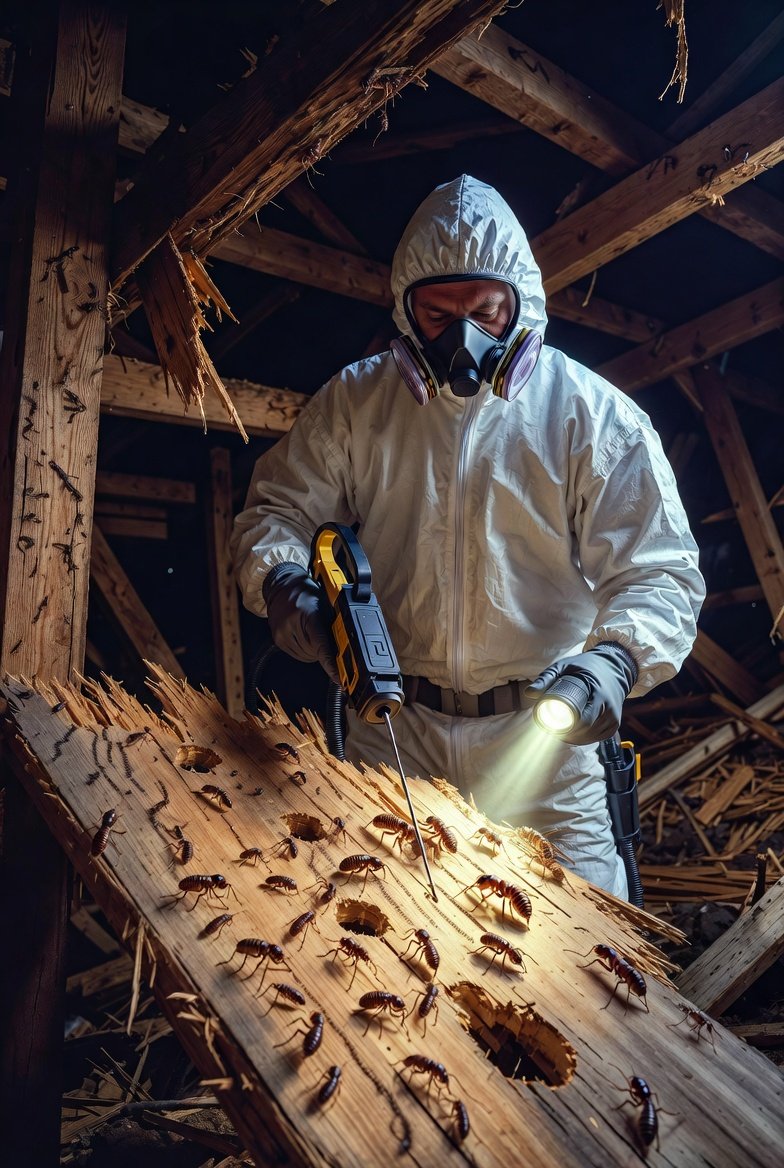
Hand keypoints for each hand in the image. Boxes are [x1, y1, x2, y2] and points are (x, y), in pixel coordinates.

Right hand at [262, 563, 339, 683]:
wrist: (282, 587)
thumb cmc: (307, 594)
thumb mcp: (326, 604)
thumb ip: (335, 624)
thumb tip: (349, 647)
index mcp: (309, 615)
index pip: (322, 646)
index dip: (332, 664)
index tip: (340, 679)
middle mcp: (293, 625)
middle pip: (315, 653)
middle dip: (324, 649)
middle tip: (325, 635)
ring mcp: (283, 634)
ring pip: (307, 656)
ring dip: (314, 650)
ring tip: (313, 632)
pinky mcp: (278, 640)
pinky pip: (297, 655)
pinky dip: (305, 650)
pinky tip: (305, 636)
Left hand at [523, 642, 637, 744]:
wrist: (614, 667)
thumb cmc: (586, 666)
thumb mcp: (564, 666)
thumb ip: (547, 678)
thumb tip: (529, 693)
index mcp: (598, 694)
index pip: (582, 720)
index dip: (564, 727)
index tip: (550, 725)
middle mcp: (609, 708)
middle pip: (584, 731)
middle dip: (566, 733)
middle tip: (551, 729)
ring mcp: (613, 718)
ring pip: (589, 738)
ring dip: (573, 738)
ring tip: (560, 730)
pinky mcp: (614, 725)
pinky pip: (596, 738)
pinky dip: (583, 738)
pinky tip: (574, 733)